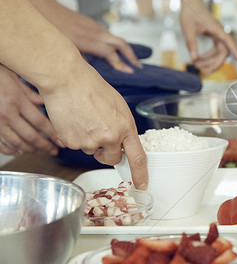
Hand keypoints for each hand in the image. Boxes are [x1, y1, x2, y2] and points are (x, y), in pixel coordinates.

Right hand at [0, 65, 59, 155]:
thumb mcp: (15, 80)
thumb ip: (30, 93)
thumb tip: (45, 102)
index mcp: (18, 100)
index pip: (41, 123)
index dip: (53, 135)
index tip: (62, 142)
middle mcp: (8, 112)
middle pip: (31, 135)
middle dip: (45, 145)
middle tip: (54, 150)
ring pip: (16, 141)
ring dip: (30, 149)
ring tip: (38, 151)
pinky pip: (0, 143)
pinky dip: (9, 149)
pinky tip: (17, 151)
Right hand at [39, 64, 147, 188]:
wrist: (67, 80)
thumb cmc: (93, 88)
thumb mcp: (119, 106)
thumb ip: (123, 127)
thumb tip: (122, 142)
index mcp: (126, 127)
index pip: (138, 157)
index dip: (140, 174)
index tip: (142, 184)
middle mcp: (110, 137)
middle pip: (112, 159)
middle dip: (108, 152)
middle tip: (100, 134)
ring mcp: (90, 142)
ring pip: (92, 151)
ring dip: (89, 140)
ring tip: (85, 118)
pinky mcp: (72, 142)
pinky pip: (77, 146)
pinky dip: (75, 136)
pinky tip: (74, 120)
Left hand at [43, 6, 140, 72]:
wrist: (48, 9)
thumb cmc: (54, 30)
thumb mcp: (65, 48)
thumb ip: (79, 58)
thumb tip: (88, 67)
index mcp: (89, 41)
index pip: (111, 54)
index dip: (121, 64)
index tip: (130, 72)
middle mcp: (97, 33)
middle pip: (121, 44)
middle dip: (131, 56)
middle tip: (138, 66)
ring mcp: (97, 27)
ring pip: (117, 39)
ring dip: (126, 49)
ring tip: (131, 60)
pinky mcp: (94, 24)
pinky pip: (110, 35)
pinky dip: (116, 44)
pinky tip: (115, 50)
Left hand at [179, 5, 236, 73]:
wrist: (190, 1)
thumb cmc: (190, 12)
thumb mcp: (188, 29)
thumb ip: (191, 44)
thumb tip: (193, 59)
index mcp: (216, 29)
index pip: (228, 41)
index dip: (234, 50)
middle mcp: (220, 32)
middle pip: (223, 51)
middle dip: (215, 63)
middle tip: (205, 72)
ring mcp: (217, 34)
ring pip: (219, 52)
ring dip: (210, 60)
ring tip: (197, 66)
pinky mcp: (214, 35)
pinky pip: (214, 49)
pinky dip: (207, 55)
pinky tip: (198, 59)